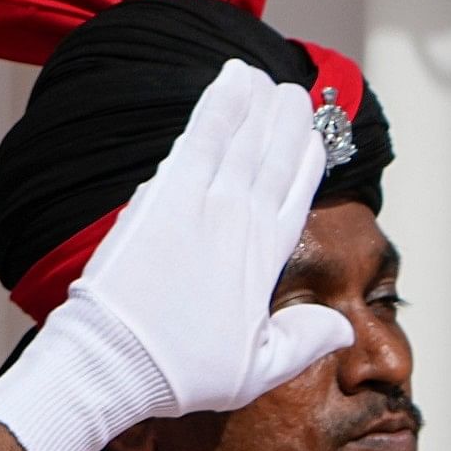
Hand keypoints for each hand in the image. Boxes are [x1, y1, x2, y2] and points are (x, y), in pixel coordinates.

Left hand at [0, 62, 351, 450]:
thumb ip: (304, 341)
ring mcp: (196, 206)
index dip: (308, 161)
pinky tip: (223, 88)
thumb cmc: (176, 373)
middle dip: (285, 121)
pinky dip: (211, 111)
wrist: (108, 364)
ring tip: (258, 77)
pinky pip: (192, 142)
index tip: (314, 137)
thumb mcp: (256, 371)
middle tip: (294, 92)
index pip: (297, 194)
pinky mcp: (155, 199)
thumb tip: (343, 327)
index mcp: (265, 257)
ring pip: (236, 140)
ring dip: (250, 105)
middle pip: (271, 157)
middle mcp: (237, 222)